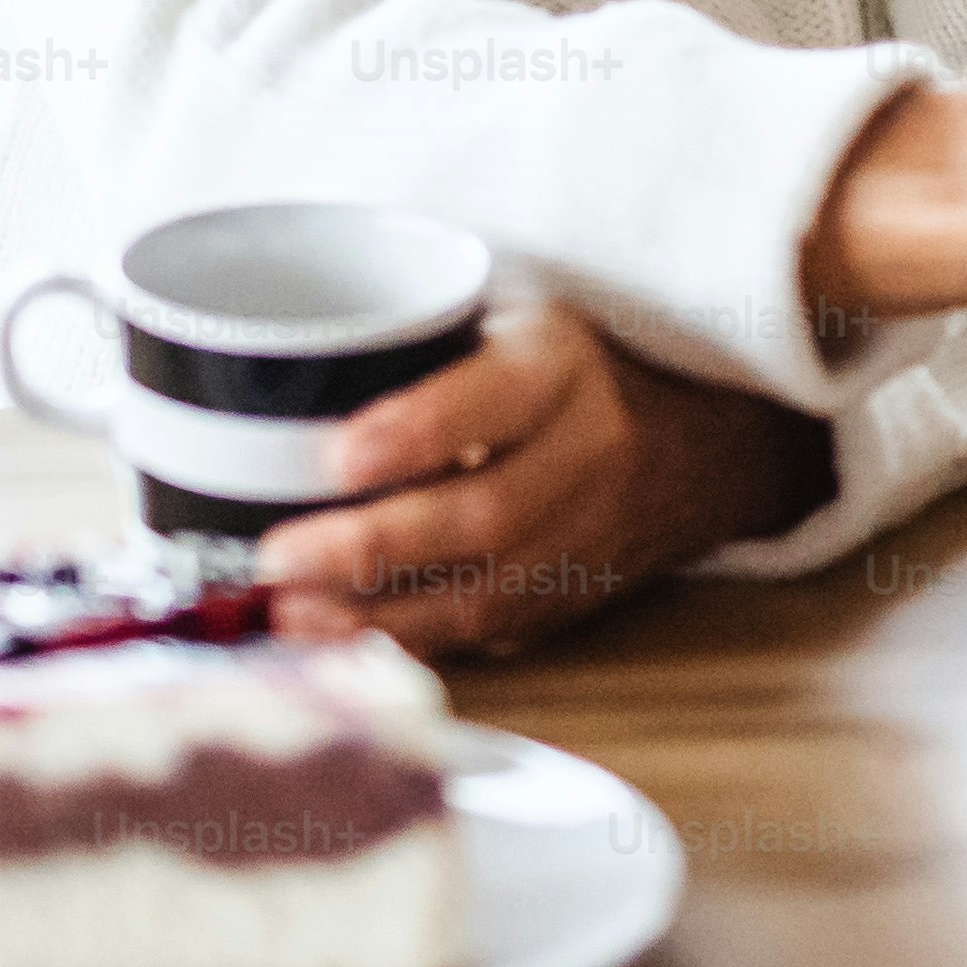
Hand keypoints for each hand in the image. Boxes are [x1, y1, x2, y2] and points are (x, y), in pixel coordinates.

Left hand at [258, 301, 832, 657]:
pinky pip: (486, 633)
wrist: (699, 450)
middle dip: (369, 546)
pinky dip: (408, 643)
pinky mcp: (573, 602)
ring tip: (287, 613)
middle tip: (277, 557)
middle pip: (480, 515)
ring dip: (374, 613)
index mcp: (561, 367)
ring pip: (480, 592)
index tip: (333, 457)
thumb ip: (422, 352)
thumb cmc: (569, 375)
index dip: (413, 433)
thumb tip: (267, 390)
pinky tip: (339, 640)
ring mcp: (586, 542)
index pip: (494, 400)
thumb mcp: (512, 323)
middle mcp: (586, 455)